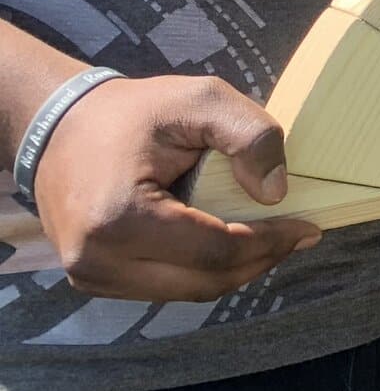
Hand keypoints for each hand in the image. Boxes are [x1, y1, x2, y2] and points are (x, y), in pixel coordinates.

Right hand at [31, 73, 318, 300]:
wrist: (59, 125)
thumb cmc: (132, 112)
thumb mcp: (199, 99)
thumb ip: (249, 135)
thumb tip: (276, 193)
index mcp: (120, 218)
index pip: (215, 251)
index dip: (270, 242)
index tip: (308, 226)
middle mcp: (98, 260)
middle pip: (204, 281)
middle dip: (259, 261)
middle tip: (298, 236)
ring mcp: (91, 276)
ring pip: (187, 291)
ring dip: (234, 270)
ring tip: (271, 240)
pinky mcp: (94, 279)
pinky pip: (165, 287)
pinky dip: (204, 271)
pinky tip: (232, 245)